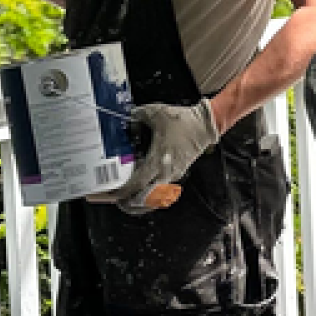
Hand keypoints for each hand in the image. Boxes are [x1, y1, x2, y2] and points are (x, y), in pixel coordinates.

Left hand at [115, 99, 219, 214]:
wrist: (206, 125)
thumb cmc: (182, 121)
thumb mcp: (156, 113)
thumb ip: (137, 115)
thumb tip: (126, 118)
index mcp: (158, 161)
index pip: (137, 184)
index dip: (121, 191)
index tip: (109, 193)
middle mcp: (165, 172)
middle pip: (144, 198)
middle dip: (128, 202)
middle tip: (114, 200)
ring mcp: (172, 175)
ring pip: (154, 197)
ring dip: (139, 201)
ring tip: (125, 200)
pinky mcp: (177, 173)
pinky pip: (161, 190)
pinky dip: (149, 194)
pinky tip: (141, 190)